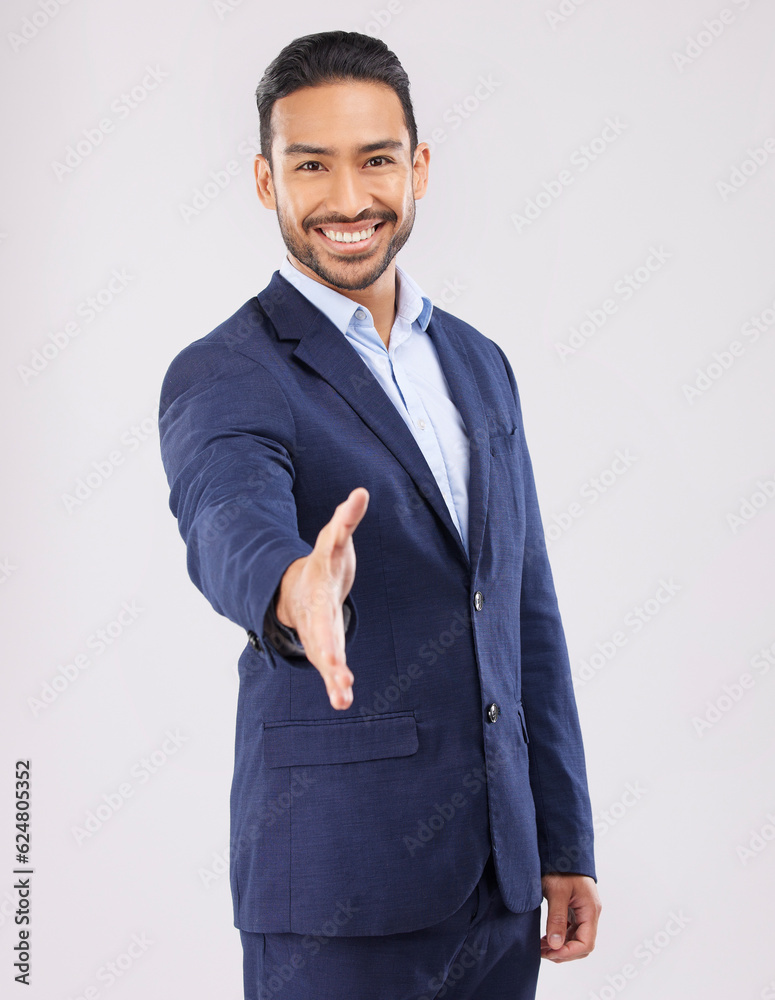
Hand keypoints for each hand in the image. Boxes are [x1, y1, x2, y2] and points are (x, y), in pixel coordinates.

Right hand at [275, 487, 368, 709]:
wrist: (299, 584)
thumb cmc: (325, 561)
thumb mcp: (335, 539)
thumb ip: (347, 519)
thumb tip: (361, 492)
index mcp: (318, 591)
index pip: (323, 609)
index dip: (326, 627)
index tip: (331, 647)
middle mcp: (315, 616)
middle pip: (322, 638)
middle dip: (329, 657)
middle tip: (338, 675)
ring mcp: (319, 633)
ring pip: (326, 658)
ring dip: (333, 678)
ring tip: (343, 699)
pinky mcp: (328, 646)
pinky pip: (332, 666)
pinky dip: (336, 683)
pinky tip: (343, 701)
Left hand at [540, 873, 600, 961]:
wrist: (561, 848)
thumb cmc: (561, 865)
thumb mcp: (556, 891)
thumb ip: (557, 918)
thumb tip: (555, 945)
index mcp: (590, 910)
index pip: (586, 943)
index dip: (568, 952)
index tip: (550, 952)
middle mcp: (589, 913)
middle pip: (582, 945)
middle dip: (563, 952)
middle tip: (542, 952)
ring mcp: (583, 911)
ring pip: (576, 939)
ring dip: (560, 947)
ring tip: (541, 947)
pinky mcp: (575, 908)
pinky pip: (571, 930)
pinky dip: (560, 937)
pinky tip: (546, 938)